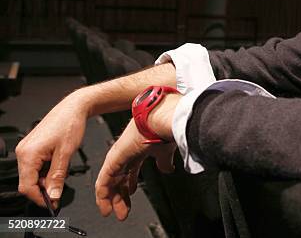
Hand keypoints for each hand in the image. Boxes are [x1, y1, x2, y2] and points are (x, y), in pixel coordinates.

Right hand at [16, 91, 88, 206]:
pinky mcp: (32, 147)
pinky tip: (57, 164)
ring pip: (32, 174)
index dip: (39, 198)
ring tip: (61, 171)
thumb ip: (57, 177)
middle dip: (43, 188)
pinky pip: (35, 166)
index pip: (26, 186)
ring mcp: (26, 149)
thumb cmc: (70, 124)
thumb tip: (53, 195)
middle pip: (28, 181)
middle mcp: (23, 152)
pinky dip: (45, 170)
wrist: (74, 108)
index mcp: (28, 154)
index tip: (52, 203)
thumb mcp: (66, 154)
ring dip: (45, 179)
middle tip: (60, 190)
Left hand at [95, 92, 180, 219]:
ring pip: (109, 182)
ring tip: (112, 212)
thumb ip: (164, 161)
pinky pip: (104, 181)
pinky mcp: (113, 159)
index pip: (130, 172)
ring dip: (111, 199)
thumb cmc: (164, 128)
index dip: (128, 185)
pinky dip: (103, 194)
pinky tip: (104, 204)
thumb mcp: (165, 151)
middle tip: (121, 211)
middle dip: (120, 196)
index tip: (130, 196)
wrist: (161, 118)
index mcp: (139, 150)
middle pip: (119, 179)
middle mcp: (127, 153)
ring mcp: (118, 156)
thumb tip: (167, 169)